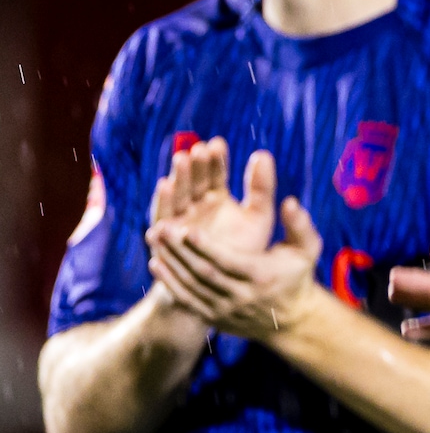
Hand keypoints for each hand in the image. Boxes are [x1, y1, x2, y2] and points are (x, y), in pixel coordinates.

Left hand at [146, 149, 328, 340]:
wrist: (292, 320)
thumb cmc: (298, 275)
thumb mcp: (307, 249)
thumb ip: (299, 225)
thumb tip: (290, 202)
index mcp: (262, 276)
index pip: (229, 261)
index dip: (207, 247)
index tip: (188, 229)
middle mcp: (241, 296)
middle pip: (204, 272)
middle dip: (180, 250)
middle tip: (160, 227)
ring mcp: (225, 310)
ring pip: (191, 286)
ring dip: (170, 263)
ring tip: (153, 239)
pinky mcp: (214, 318)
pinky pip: (187, 300)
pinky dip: (170, 283)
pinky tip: (156, 263)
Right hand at [149, 137, 272, 250]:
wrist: (229, 288)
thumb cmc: (246, 250)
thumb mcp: (259, 216)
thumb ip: (262, 187)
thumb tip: (263, 153)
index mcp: (217, 198)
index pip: (215, 174)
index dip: (216, 159)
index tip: (218, 144)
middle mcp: (195, 206)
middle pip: (193, 181)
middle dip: (195, 164)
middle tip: (198, 149)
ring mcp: (179, 220)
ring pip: (178, 195)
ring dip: (178, 177)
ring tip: (182, 160)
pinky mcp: (167, 237)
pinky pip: (164, 216)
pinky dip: (163, 201)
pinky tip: (165, 186)